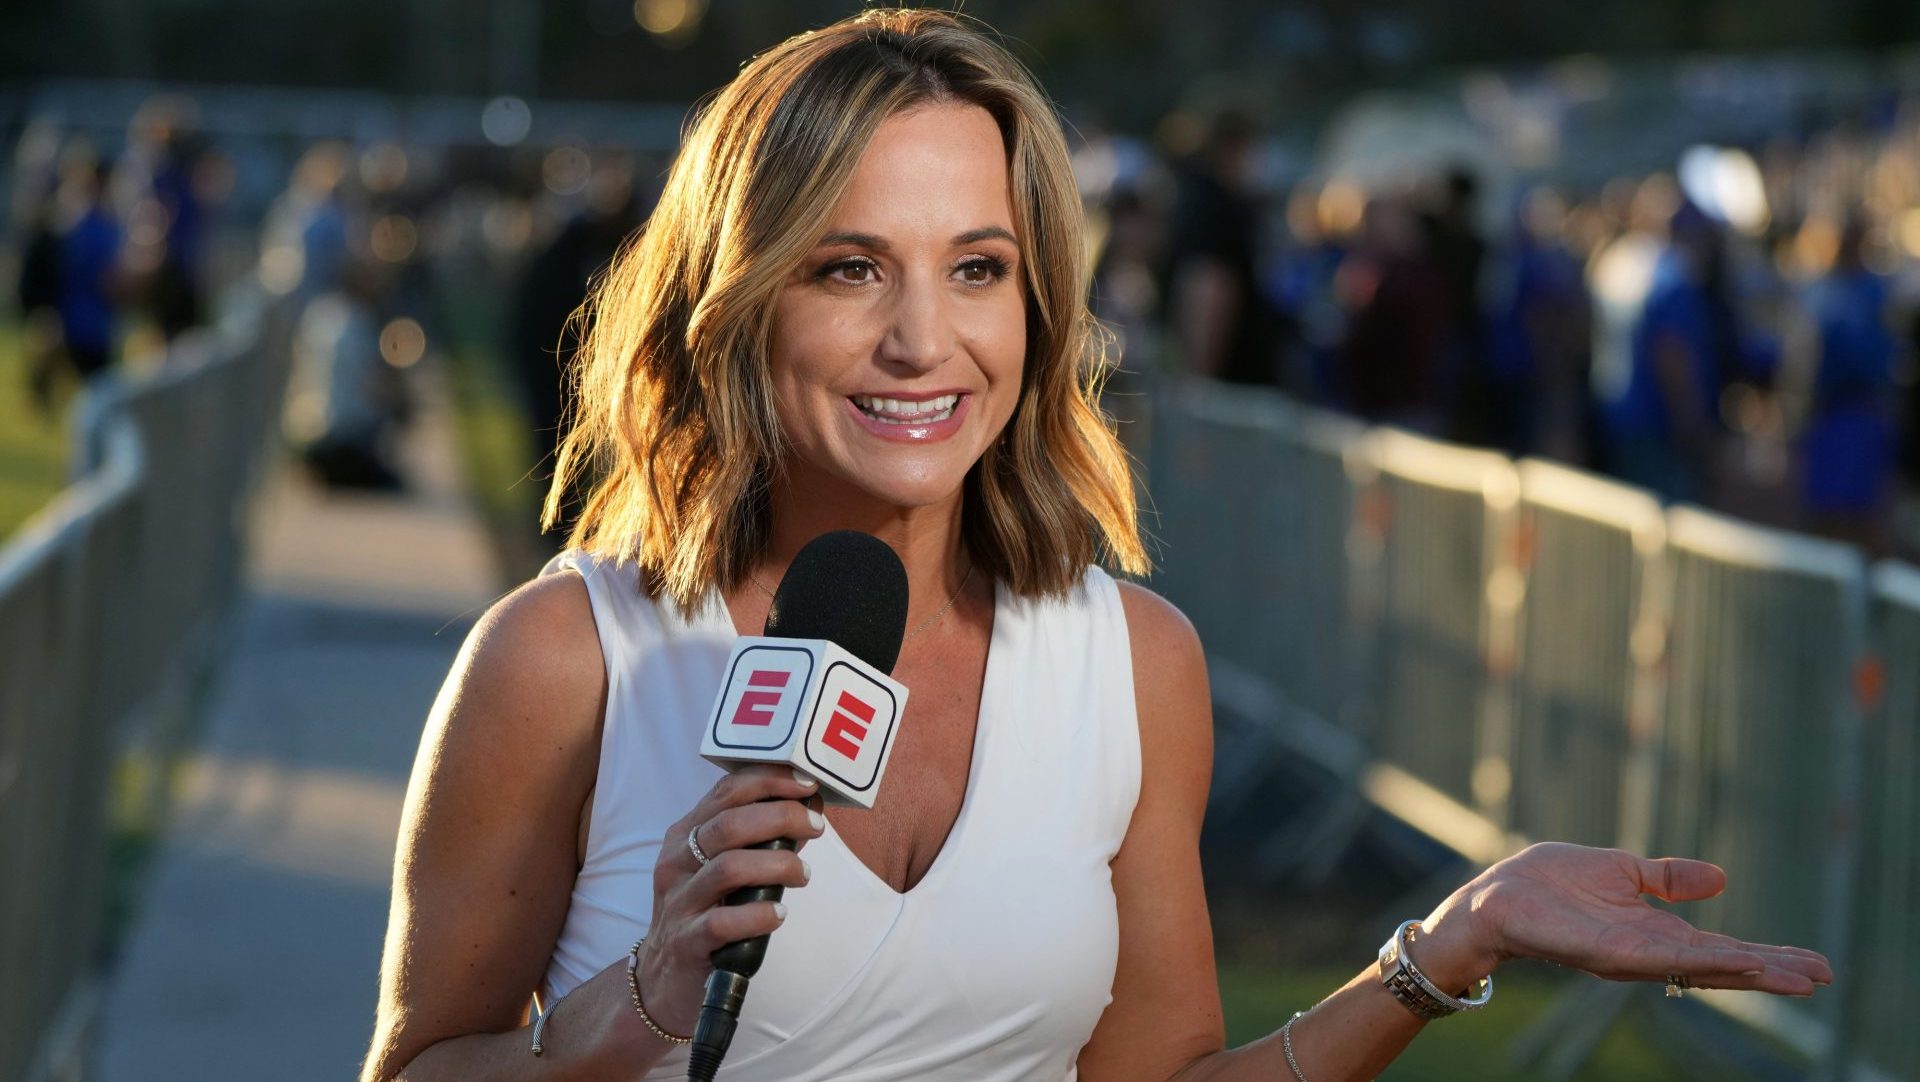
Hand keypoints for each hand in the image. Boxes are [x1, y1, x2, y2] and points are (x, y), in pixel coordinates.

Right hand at [636, 764, 825, 1035]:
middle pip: (729, 824)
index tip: (807, 784)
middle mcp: (676, 862)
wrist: (664, 979)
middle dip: (781, 817)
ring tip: (803, 873)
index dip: (769, 781)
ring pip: (728, 868)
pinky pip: (722, 922)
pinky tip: (778, 914)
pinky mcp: (686, 941)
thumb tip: (806, 812)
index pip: (726, 792)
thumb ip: (755, 840)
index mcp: (684, 835)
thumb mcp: (719, 868)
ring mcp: (678, 902)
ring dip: (777, 865)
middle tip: (815, 826)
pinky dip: (758, 915)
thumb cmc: (704, 913)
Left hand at [1423, 842, 1832, 996]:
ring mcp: (1632, 955)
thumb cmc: (1547, 884)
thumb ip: (1667, 878)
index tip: (1811, 962)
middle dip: (1772, 971)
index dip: (1764, 954)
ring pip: (1703, 968)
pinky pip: (1664, 959)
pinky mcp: (1610, 953)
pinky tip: (1740, 963)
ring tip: (1799, 979)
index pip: (1720, 948)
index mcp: (1653, 931)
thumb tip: (1722, 878)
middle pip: (1722, 965)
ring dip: (1751, 972)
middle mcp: (1649, 950)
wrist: (1495, 896)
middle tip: (1822, 976)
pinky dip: (1704, 963)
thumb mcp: (1621, 871)